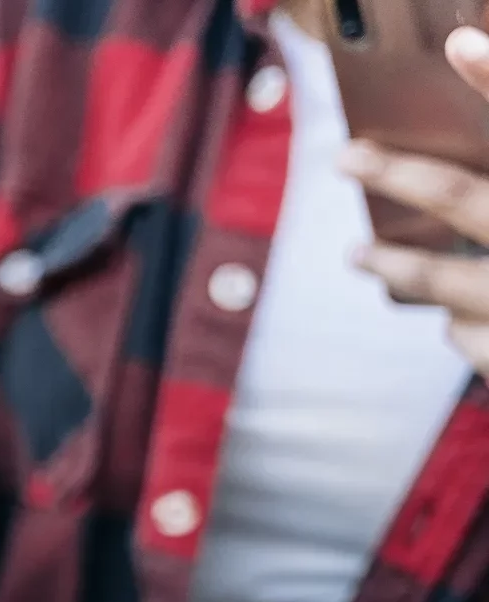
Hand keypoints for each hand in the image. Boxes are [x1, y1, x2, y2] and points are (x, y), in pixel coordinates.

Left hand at [339, 25, 488, 376]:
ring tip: (361, 256)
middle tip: (346, 156)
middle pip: (468, 195)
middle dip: (401, 173)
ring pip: (452, 280)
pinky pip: (473, 340)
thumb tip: (473, 86)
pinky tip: (457, 325)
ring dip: (402, 265)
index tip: (459, 43)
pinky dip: (464, 328)